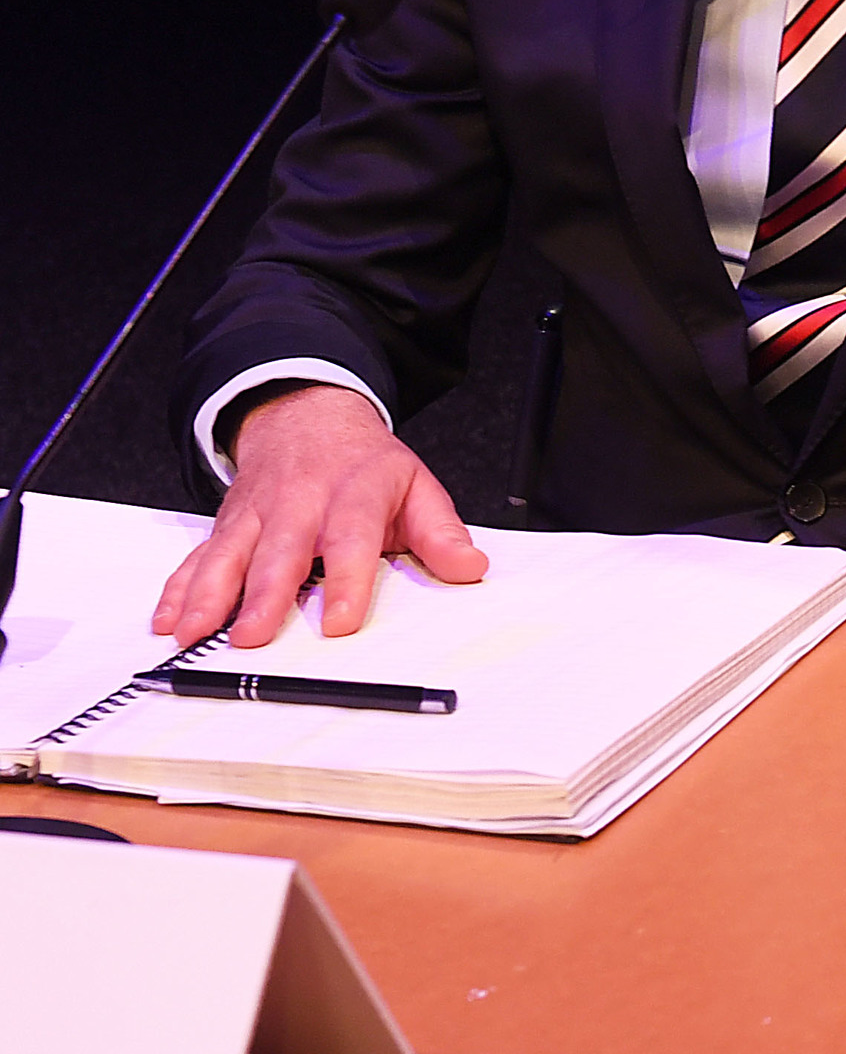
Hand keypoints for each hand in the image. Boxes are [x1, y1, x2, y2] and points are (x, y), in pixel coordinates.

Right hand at [152, 385, 488, 647]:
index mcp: (354, 493)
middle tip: (250, 638)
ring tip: (193, 635)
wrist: (307, 416)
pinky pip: (197, 557)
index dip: (345, 581)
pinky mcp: (226, 526)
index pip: (351, 538)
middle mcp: (299, 503)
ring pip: (228, 555)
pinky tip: (167, 621)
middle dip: (263, 595)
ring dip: (208, 596)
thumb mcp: (415, 485)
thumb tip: (470, 569)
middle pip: (280, 551)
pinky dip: (178, 589)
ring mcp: (256, 515)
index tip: (338, 623)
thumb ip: (441, 532)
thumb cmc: (364, 465)